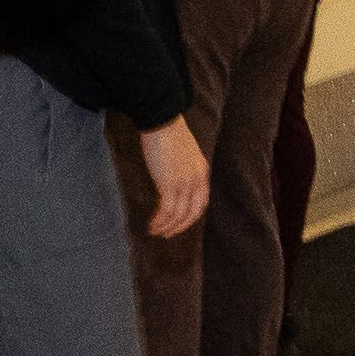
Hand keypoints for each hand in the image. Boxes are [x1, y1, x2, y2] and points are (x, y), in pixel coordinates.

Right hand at [138, 120, 209, 239]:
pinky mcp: (169, 185)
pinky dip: (159, 220)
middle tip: (167, 234)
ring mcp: (184, 184)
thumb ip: (184, 169)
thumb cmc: (168, 133)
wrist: (162, 121)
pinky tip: (152, 224)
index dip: (190, 216)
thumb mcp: (184, 153)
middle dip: (179, 227)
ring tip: (155, 232)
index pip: (201, 202)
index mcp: (201, 173)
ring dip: (166, 226)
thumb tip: (173, 180)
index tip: (180, 223)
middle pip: (191, 213)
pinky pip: (166, 210)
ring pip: (178, 215)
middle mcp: (196, 181)